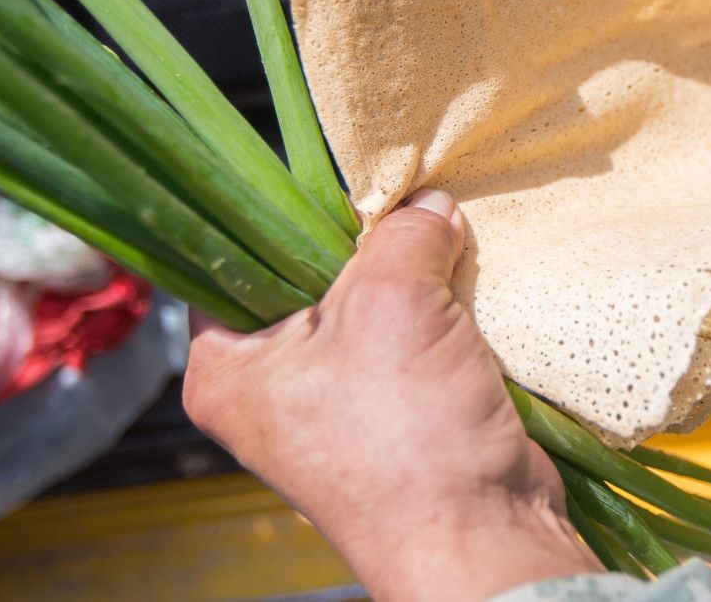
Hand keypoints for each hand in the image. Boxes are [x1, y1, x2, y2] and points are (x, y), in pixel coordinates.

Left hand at [183, 189, 598, 600]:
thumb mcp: (390, 304)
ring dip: (409, 272)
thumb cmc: (406, 441)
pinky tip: (463, 274)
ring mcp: (337, 399)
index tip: (318, 174)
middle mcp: (275, 385)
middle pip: (306, 275)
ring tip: (438, 233)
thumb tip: (427, 204)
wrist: (483, 535)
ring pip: (368, 302)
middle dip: (357, 239)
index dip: (272, 210)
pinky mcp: (397, 407)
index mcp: (229, 368)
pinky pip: (411, 334)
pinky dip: (439, 306)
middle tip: (394, 199)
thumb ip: (400, 235)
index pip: (226, 260)